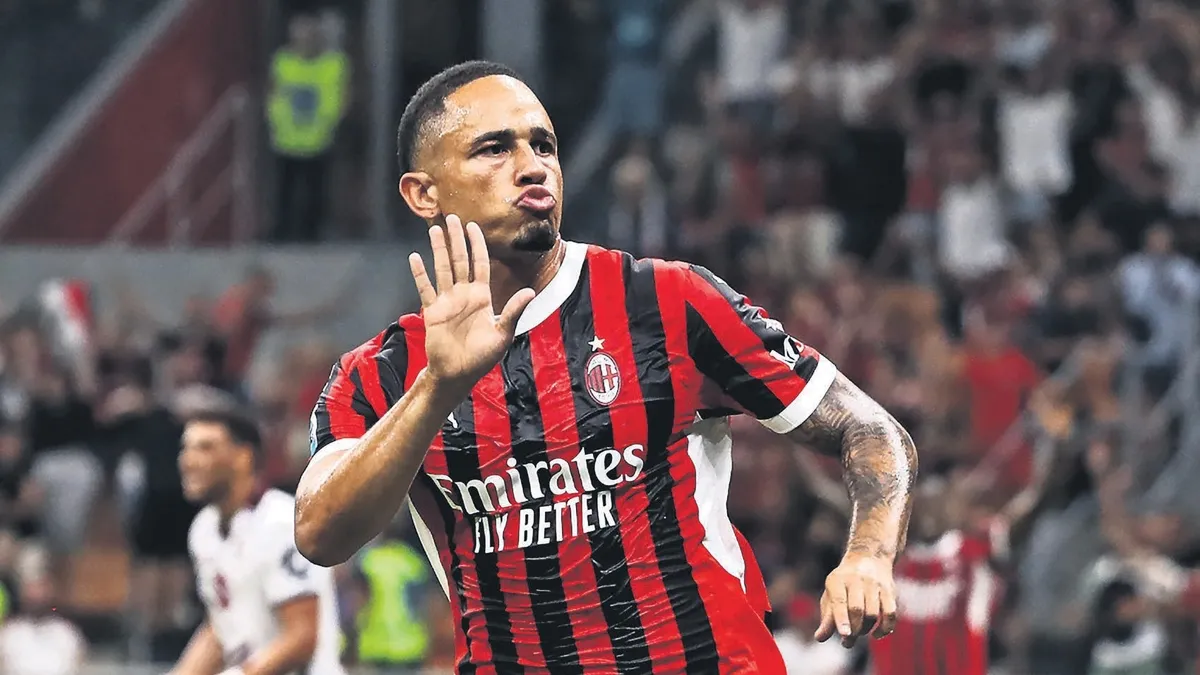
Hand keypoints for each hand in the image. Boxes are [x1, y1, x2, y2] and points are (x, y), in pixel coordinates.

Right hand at [409, 215, 535, 391]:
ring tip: (434, 229)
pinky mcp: (432, 311)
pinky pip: (425, 288)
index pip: (480, 264)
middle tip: (452, 217)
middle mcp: (464, 295)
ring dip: (438, 250)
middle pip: (459, 260)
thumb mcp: (503, 333)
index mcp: (482, 297)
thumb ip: (513, 311)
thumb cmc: (483, 357)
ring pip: (442, 269)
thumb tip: (529, 291)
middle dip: (456, 239)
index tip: (473, 226)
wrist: (458, 373)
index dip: (477, 245)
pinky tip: (415, 257)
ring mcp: (447, 301)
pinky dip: (420, 274)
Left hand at [814, 554, 897, 647]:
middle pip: (857, 609)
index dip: (842, 619)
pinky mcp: (890, 591)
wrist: (868, 558)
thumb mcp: (831, 595)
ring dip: (866, 630)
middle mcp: (857, 580)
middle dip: (854, 630)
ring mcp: (875, 584)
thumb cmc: (844, 584)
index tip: (844, 634)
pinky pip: (890, 613)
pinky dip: (885, 628)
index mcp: (837, 580)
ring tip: (859, 634)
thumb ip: (827, 618)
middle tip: (847, 642)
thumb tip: (819, 638)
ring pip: (873, 613)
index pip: (840, 601)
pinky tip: (876, 634)